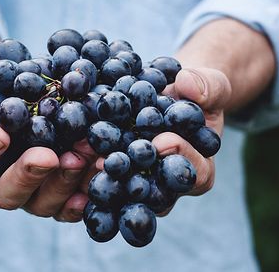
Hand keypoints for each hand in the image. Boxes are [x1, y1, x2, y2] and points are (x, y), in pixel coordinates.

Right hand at [0, 52, 96, 221]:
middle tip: (48, 155)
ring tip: (84, 155)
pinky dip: (85, 189)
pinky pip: (68, 200)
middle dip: (27, 175)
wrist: (5, 82)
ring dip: (64, 182)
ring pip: (41, 201)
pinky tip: (100, 172)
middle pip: (4, 194)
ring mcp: (25, 188)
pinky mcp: (53, 185)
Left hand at [78, 67, 231, 215]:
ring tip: (82, 158)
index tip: (162, 140)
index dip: (180, 158)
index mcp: (197, 168)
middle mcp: (166, 184)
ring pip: (123, 189)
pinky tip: (68, 154)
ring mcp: (139, 181)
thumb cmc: (194, 94)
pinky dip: (85, 166)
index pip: (194, 174)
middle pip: (153, 193)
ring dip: (102, 176)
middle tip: (110, 161)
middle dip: (132, 176)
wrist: (170, 95)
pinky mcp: (116, 172)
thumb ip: (207, 86)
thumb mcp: (210, 85)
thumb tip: (188, 84)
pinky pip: (102, 176)